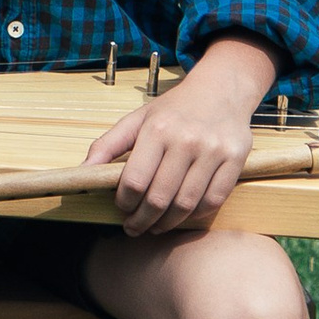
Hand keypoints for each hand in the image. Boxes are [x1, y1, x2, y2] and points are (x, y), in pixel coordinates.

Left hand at [80, 41, 273, 232]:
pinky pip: (214, 200)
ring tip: (155, 227)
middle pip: (159, 197)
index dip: (124, 203)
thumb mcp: (138, 118)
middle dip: (142, 220)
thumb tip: (83, 170)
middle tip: (134, 228)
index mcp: (157, 129)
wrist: (221, 89)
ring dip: (167, 223)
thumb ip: (108, 144)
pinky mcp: (236, 160)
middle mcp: (187, 140)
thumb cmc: (175, 108)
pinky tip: (183, 215)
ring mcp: (214, 151)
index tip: (121, 208)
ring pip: (186, 204)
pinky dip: (195, 215)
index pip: (135, 180)